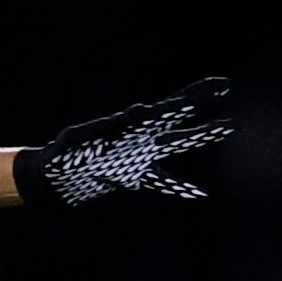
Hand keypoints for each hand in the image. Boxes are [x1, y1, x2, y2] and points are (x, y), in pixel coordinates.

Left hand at [17, 77, 231, 205]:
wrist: (51, 179)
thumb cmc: (61, 155)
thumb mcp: (79, 140)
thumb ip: (106, 129)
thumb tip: (136, 114)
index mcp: (129, 125)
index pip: (166, 107)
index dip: (192, 95)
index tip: (218, 86)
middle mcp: (139, 136)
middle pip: (176, 118)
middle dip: (200, 103)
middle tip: (226, 87)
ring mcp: (140, 156)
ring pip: (176, 143)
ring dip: (201, 135)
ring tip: (230, 125)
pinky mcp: (134, 176)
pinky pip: (163, 181)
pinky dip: (181, 188)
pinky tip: (201, 194)